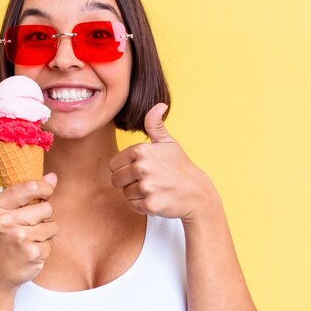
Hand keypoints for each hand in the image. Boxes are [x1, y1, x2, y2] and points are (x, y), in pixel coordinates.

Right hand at [0, 173, 58, 290]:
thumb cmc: (2, 238)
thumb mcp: (6, 212)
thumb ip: (29, 193)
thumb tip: (52, 177)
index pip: (29, 187)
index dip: (44, 187)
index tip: (47, 191)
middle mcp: (7, 222)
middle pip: (47, 208)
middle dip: (45, 216)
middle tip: (31, 224)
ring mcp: (20, 239)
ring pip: (52, 226)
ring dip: (46, 232)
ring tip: (29, 239)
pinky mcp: (32, 254)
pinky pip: (51, 243)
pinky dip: (44, 247)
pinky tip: (30, 251)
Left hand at [109, 104, 222, 222]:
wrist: (197, 193)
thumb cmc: (180, 167)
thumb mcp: (168, 143)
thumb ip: (155, 125)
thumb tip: (159, 105)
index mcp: (141, 150)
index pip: (113, 164)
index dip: (125, 168)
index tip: (142, 169)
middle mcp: (142, 167)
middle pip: (116, 180)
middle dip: (128, 182)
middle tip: (148, 180)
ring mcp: (147, 186)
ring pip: (125, 193)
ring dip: (137, 194)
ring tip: (154, 189)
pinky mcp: (151, 204)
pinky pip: (133, 206)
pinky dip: (142, 205)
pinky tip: (157, 199)